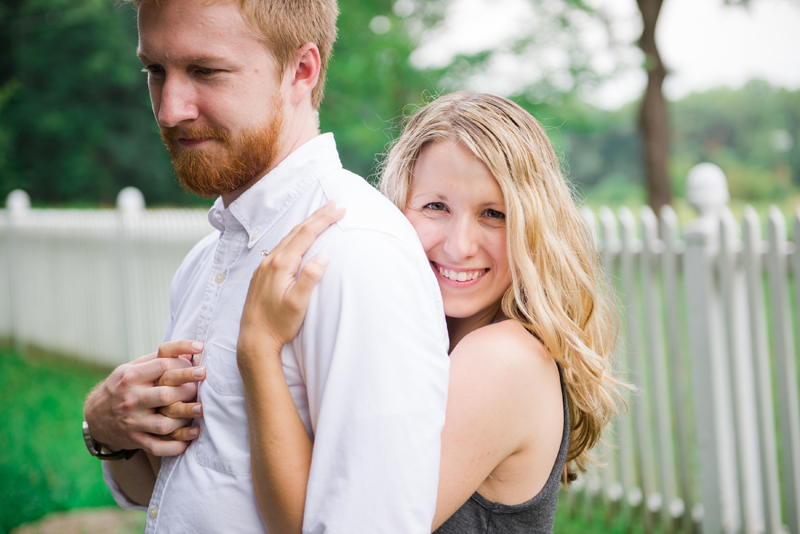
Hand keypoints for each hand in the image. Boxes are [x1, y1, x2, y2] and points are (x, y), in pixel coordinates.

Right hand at [83, 340, 205, 455]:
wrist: (95, 417)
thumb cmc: (122, 387)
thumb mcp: (131, 368)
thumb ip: (158, 359)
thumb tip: (190, 349)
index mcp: (130, 378)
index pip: (162, 367)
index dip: (184, 364)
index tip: (201, 362)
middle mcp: (131, 400)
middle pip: (166, 395)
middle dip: (189, 389)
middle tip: (203, 385)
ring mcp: (133, 422)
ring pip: (164, 424)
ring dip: (186, 418)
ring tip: (201, 409)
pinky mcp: (136, 440)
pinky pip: (158, 447)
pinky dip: (176, 446)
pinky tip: (192, 436)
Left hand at [238, 201, 344, 362]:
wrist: (253, 340)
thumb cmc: (278, 325)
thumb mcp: (298, 304)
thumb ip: (310, 278)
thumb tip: (324, 256)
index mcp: (281, 264)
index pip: (306, 234)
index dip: (324, 220)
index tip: (339, 209)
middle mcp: (270, 261)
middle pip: (296, 232)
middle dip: (316, 217)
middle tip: (333, 204)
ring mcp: (263, 267)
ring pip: (287, 238)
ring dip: (305, 226)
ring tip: (319, 217)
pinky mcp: (261, 275)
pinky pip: (280, 247)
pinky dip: (294, 238)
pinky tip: (297, 240)